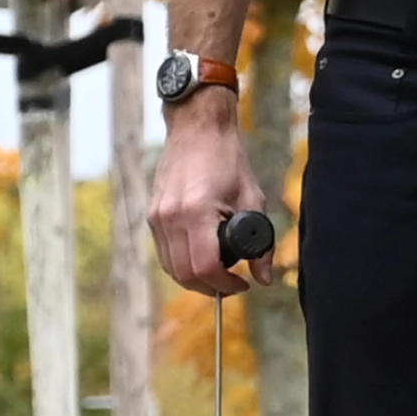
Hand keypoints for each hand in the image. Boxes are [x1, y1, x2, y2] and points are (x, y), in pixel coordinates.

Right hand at [154, 89, 263, 290]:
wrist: (197, 129)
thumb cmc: (227, 160)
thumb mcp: (253, 199)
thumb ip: (261, 242)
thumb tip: (265, 278)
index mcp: (196, 212)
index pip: (204, 268)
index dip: (225, 284)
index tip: (243, 284)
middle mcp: (169, 217)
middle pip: (184, 274)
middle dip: (210, 287)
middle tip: (232, 283)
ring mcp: (156, 217)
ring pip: (171, 267)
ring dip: (195, 278)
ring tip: (220, 270)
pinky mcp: (152, 215)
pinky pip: (165, 252)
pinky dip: (183, 262)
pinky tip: (203, 254)